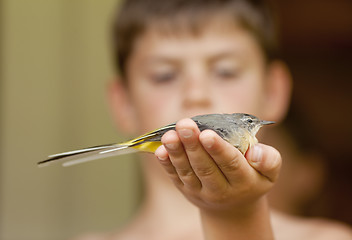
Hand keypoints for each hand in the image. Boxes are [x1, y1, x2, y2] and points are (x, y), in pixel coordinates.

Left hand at [154, 118, 281, 213]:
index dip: (218, 150)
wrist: (233, 206)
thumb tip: (256, 151)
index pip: (231, 164)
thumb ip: (269, 159)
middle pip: (205, 168)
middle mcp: (221, 190)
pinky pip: (176, 177)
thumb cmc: (252, 178)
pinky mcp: (186, 190)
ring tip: (169, 135)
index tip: (207, 134)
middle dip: (193, 145)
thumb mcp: (269, 172)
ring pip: (187, 172)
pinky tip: (160, 150)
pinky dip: (167, 164)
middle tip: (185, 125)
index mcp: (244, 182)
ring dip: (177, 153)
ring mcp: (201, 192)